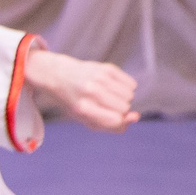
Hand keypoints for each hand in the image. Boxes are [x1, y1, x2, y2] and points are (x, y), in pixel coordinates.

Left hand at [22, 45, 138, 133]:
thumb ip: (113, 126)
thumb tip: (136, 117)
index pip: (115, 120)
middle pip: (124, 108)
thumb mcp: (89, 121)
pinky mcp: (107, 68)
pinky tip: (113, 87)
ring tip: (109, 96)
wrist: (60, 76)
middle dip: (120, 110)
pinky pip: (131, 84)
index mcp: (83, 109)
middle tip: (106, 105)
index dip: (117, 121)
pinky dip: (127, 88)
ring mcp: (100, 78)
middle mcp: (91, 92)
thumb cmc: (77, 104)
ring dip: (124, 99)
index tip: (110, 118)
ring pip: (130, 95)